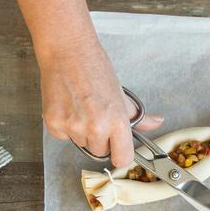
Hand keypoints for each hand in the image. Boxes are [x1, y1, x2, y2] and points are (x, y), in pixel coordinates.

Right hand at [39, 39, 163, 166]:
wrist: (68, 51)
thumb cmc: (95, 69)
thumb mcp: (121, 94)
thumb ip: (137, 116)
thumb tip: (156, 123)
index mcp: (117, 122)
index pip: (122, 159)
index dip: (120, 154)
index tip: (117, 148)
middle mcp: (96, 128)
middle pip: (100, 152)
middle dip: (99, 138)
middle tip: (95, 115)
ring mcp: (73, 127)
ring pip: (81, 143)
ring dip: (81, 131)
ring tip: (80, 106)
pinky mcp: (54, 124)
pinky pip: (63, 137)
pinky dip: (64, 126)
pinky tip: (67, 106)